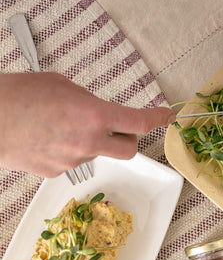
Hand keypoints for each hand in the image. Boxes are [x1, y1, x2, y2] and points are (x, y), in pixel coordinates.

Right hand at [0, 73, 174, 176]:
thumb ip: (90, 102)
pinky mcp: (56, 173)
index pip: (139, 122)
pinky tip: (50, 138)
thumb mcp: (63, 86)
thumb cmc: (18, 96)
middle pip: (129, 150)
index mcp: (94, 115)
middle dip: (128, 140)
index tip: (167, 116)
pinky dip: (69, 151)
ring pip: (98, 155)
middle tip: (117, 129)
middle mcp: (88, 142)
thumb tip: (100, 112)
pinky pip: (74, 162)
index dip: (158, 119)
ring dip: (92, 143)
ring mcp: (73, 161)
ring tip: (62, 126)